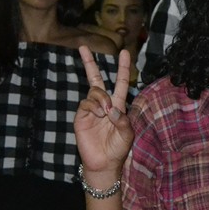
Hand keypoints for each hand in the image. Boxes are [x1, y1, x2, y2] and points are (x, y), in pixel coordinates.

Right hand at [74, 46, 133, 176]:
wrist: (104, 162)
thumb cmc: (118, 148)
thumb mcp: (127, 134)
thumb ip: (123, 120)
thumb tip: (112, 108)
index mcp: (118, 105)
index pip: (120, 83)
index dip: (122, 68)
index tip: (125, 53)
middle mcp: (104, 104)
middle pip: (96, 79)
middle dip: (89, 63)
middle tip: (83, 47)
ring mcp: (91, 109)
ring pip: (94, 91)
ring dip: (102, 99)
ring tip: (106, 113)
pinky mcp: (81, 116)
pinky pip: (86, 102)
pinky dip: (94, 106)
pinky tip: (99, 114)